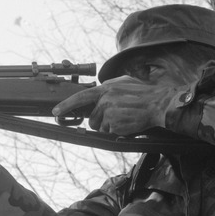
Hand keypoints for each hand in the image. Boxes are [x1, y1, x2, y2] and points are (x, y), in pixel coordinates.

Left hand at [52, 76, 181, 135]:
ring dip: (109, 127)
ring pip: (99, 127)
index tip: (56, 112)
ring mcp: (109, 112)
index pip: (80, 97)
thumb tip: (96, 94)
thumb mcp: (123, 83)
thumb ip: (108, 89)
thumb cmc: (143, 94)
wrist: (158, 103)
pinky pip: (109, 132)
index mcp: (106, 88)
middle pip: (92, 119)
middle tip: (116, 116)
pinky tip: (127, 123)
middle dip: (100, 121)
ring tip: (124, 118)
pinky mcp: (114, 123)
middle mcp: (105, 99)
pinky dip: (117, 131)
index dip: (66, 105)